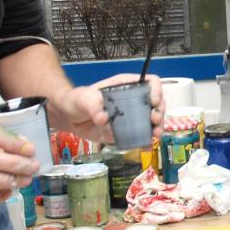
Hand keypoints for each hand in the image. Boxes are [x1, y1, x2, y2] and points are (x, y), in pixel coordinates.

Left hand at [50, 74, 164, 143]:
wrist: (70, 118)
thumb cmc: (77, 101)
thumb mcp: (83, 98)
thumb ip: (92, 104)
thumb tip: (103, 118)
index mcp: (128, 85)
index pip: (150, 82)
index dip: (156, 90)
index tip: (153, 102)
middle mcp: (135, 100)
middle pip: (157, 103)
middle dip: (160, 113)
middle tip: (154, 122)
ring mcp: (133, 116)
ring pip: (154, 120)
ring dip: (158, 128)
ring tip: (154, 137)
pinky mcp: (129, 131)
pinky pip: (143, 135)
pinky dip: (147, 142)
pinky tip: (146, 147)